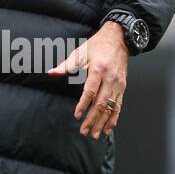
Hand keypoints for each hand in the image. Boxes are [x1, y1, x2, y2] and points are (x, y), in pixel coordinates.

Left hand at [47, 21, 127, 137]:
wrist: (118, 38)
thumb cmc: (98, 45)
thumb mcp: (80, 52)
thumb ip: (66, 65)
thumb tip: (52, 73)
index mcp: (98, 70)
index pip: (91, 91)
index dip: (84, 104)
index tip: (77, 115)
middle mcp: (110, 78)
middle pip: (101, 103)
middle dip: (92, 119)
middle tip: (84, 131)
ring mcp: (118, 84)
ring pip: (111, 107)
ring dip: (103, 123)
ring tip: (95, 134)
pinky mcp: (122, 87)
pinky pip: (119, 106)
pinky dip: (114, 118)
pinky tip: (108, 128)